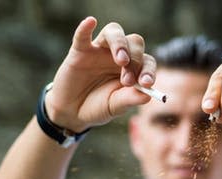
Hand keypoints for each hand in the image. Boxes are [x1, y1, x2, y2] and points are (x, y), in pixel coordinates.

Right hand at [44, 17, 156, 131]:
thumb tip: (147, 96)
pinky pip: (83, 35)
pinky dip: (86, 28)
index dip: (149, 71)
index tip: (146, 83)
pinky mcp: (80, 50)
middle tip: (127, 80)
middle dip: (135, 60)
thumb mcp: (115, 106)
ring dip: (120, 43)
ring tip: (121, 60)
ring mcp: (99, 50)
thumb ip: (130, 99)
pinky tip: (90, 23)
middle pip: (134, 42)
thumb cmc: (98, 106)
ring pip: (114, 32)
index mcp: (133, 68)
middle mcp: (119, 55)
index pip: (147, 61)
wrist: (72, 111)